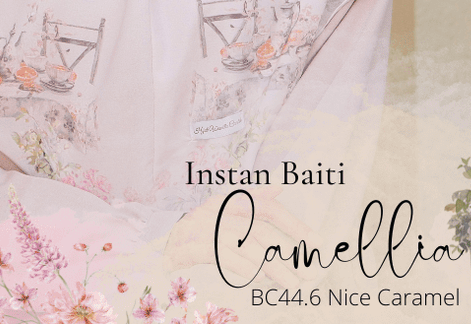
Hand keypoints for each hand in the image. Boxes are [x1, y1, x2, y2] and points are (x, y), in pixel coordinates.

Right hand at [164, 188, 316, 286]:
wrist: (156, 241)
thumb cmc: (196, 228)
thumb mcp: (224, 212)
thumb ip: (252, 202)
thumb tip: (280, 187)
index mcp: (226, 202)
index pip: (263, 207)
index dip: (290, 221)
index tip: (315, 240)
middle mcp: (217, 212)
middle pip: (259, 232)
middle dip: (286, 252)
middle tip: (307, 271)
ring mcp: (205, 229)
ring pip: (246, 247)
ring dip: (272, 267)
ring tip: (290, 283)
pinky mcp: (193, 246)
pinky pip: (225, 257)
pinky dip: (244, 268)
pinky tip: (259, 279)